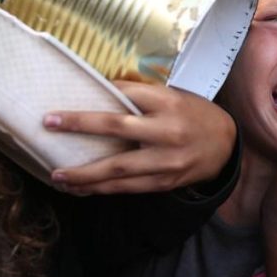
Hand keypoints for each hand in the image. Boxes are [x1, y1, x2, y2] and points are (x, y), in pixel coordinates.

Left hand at [44, 81, 235, 194]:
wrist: (226, 146)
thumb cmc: (194, 115)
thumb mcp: (173, 96)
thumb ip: (141, 95)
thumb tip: (100, 87)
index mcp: (168, 103)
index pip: (126, 94)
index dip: (97, 95)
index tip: (67, 101)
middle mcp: (167, 131)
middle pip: (117, 128)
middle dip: (81, 126)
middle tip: (49, 124)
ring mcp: (166, 160)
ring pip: (118, 168)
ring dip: (84, 173)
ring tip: (57, 175)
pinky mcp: (164, 182)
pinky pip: (128, 188)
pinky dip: (102, 189)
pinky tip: (81, 189)